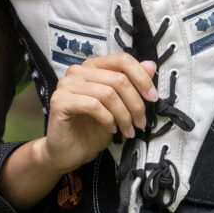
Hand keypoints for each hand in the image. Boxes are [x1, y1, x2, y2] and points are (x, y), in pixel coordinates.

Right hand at [36, 53, 157, 174]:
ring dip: (124, 115)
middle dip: (135, 103)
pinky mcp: (60, 101)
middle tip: (141, 123)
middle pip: (118, 79)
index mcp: (93, 66)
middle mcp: (78, 71)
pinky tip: (111, 129)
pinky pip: (93, 105)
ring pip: (108, 93)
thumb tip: (151, 66)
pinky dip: (108, 118)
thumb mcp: (120, 106)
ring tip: (128, 130)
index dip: (142, 77)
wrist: (69, 153)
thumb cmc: (92, 129)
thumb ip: (133, 84)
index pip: (122, 60)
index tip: (153, 97)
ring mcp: (66, 84)